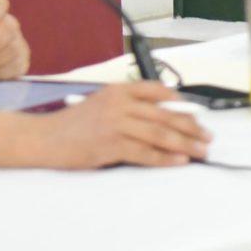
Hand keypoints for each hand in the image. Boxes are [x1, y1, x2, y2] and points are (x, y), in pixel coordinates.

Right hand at [0, 81, 210, 170]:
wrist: (43, 138)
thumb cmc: (73, 125)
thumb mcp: (101, 104)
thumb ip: (128, 107)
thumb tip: (164, 119)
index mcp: (118, 90)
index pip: (157, 90)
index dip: (181, 103)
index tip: (198, 113)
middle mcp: (119, 103)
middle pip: (165, 114)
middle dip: (191, 126)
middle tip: (207, 137)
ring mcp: (115, 124)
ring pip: (160, 133)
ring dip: (185, 143)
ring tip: (201, 151)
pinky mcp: (110, 145)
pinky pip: (145, 152)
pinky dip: (166, 158)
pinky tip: (180, 161)